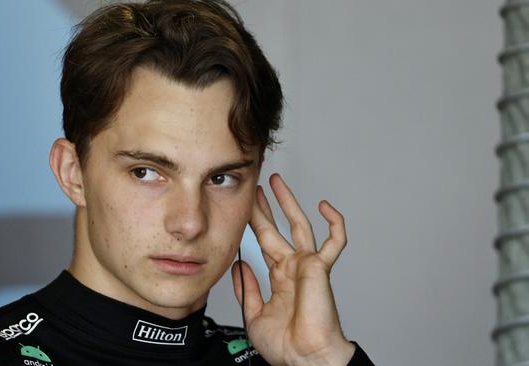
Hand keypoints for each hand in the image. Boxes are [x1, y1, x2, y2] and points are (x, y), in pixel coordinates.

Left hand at [231, 173, 354, 365]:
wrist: (305, 358)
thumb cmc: (285, 345)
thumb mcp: (254, 315)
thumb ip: (246, 289)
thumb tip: (238, 265)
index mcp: (279, 278)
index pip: (262, 244)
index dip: (252, 226)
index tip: (244, 210)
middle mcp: (293, 268)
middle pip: (275, 229)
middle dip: (264, 208)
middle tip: (255, 189)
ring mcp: (307, 265)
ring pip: (299, 226)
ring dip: (288, 203)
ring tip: (276, 183)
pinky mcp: (320, 268)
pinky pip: (334, 242)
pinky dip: (334, 224)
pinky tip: (325, 206)